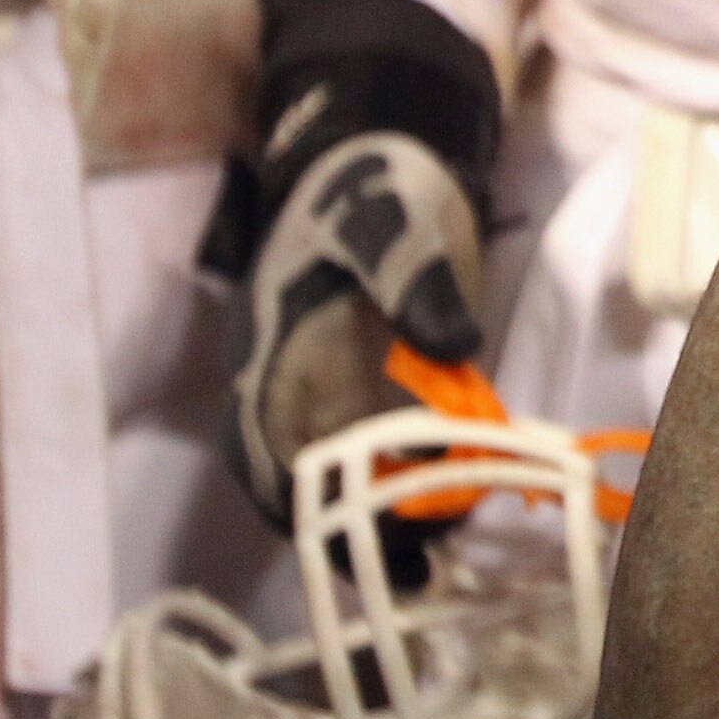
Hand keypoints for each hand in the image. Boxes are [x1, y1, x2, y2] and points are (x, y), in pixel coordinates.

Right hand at [227, 0, 499, 528]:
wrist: (383, 149)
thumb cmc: (372, 182)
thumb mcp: (390, 218)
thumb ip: (414, 278)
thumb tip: (454, 345)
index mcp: (271, 347)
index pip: (259, 445)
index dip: (291, 502)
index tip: (337, 542)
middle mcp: (290, 380)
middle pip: (297, 480)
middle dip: (343, 532)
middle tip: (413, 569)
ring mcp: (331, 386)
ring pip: (339, 476)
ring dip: (381, 519)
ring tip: (441, 557)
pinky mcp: (374, 385)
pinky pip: (385, 453)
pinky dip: (413, 488)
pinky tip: (460, 507)